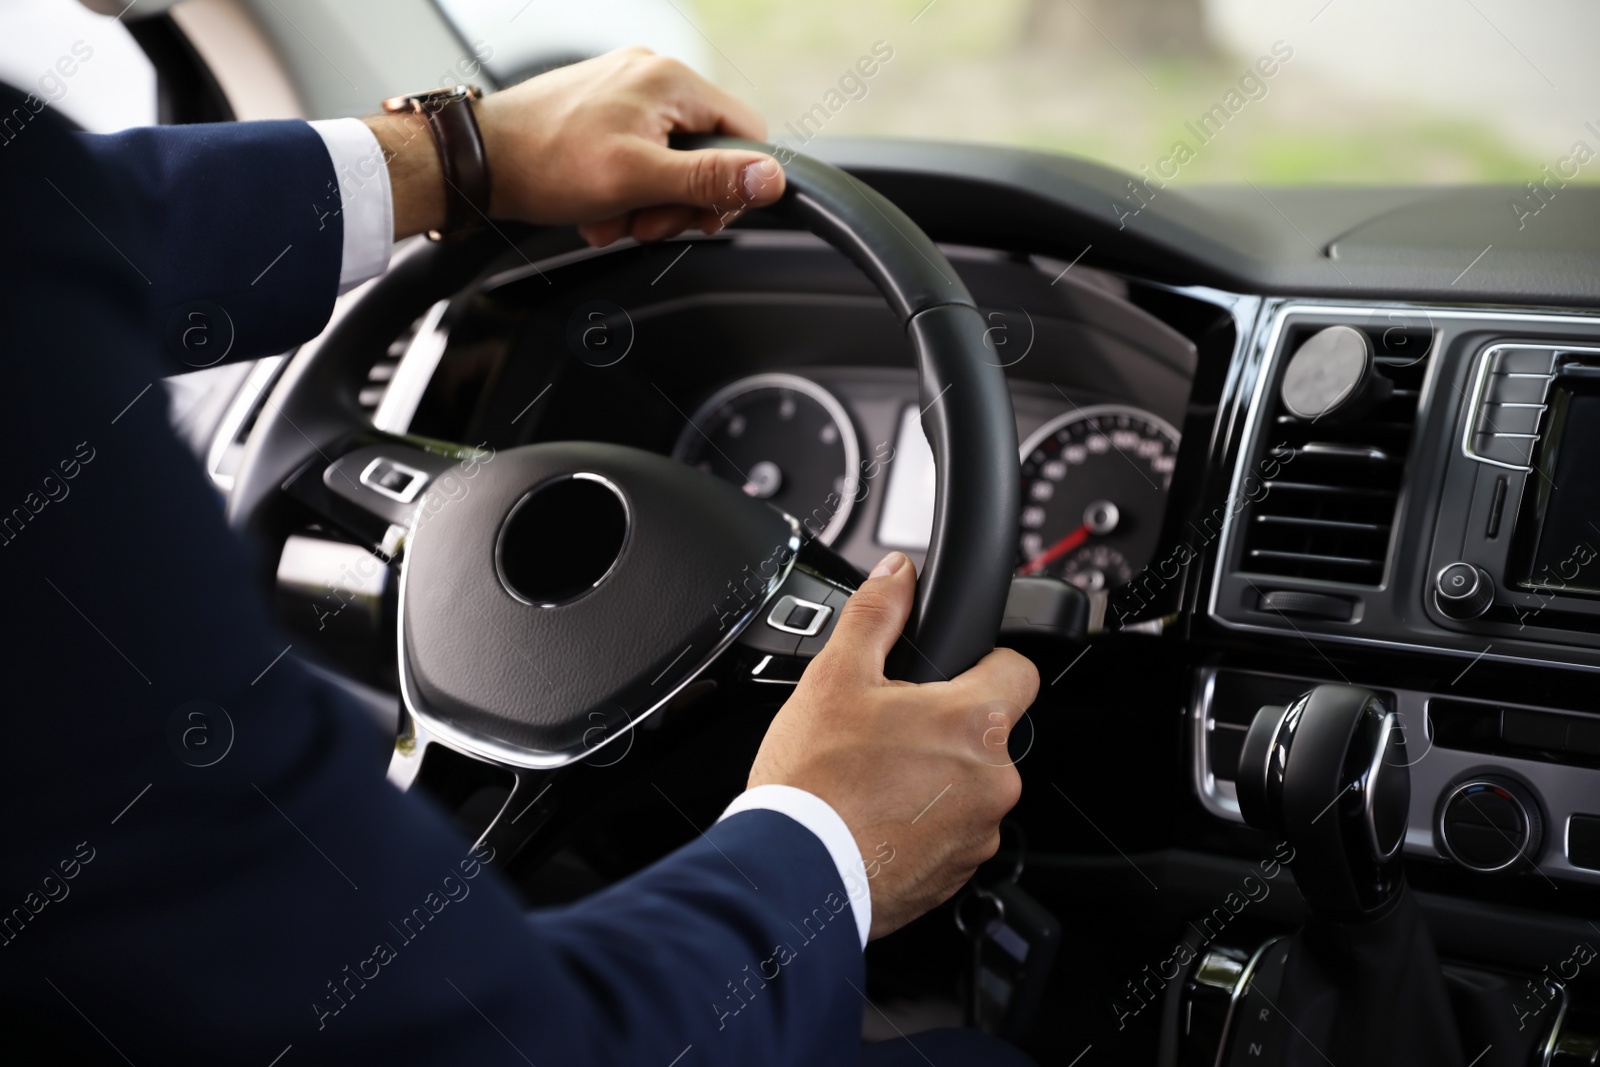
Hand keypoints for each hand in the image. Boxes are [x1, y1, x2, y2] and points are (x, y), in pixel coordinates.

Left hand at [368, 47, 786, 244]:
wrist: (477, 160)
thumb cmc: (546, 163)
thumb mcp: (639, 180)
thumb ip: (709, 180)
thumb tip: (771, 179)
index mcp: (671, 81)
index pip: (746, 133)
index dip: (733, 183)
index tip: (701, 215)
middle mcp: (652, 75)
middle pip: (707, 152)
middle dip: (678, 201)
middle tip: (645, 223)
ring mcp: (625, 91)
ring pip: (671, 162)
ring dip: (648, 203)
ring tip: (612, 216)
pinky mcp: (602, 109)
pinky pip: (639, 157)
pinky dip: (624, 191)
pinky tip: (598, 207)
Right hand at [747, 551, 1039, 939]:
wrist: (793, 874)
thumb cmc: (814, 781)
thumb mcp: (835, 676)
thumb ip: (877, 614)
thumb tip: (898, 573)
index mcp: (975, 722)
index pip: (1017, 668)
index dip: (983, 662)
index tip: (947, 674)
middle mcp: (994, 781)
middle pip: (986, 732)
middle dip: (944, 727)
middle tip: (886, 732)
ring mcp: (978, 832)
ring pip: (968, 785)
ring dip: (934, 779)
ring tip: (874, 781)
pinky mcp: (958, 874)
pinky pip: (951, 833)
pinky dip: (922, 824)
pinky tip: (876, 818)